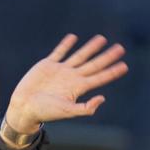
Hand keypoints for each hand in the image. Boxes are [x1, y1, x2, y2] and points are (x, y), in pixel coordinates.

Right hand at [2, 34, 126, 133]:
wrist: (24, 107)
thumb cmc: (46, 112)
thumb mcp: (68, 111)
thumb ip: (86, 107)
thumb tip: (102, 98)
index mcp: (78, 88)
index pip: (100, 77)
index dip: (112, 72)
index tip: (125, 65)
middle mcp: (72, 78)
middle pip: (94, 64)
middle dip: (107, 56)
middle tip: (121, 48)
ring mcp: (61, 70)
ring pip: (79, 56)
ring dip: (91, 47)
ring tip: (102, 39)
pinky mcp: (47, 65)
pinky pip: (59, 52)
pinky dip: (66, 45)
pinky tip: (73, 37)